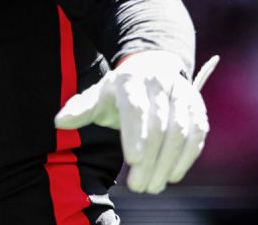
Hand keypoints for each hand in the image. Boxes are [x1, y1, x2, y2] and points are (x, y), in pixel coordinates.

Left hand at [54, 51, 217, 193]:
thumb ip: (81, 109)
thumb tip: (60, 122)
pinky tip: (174, 175)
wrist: (151, 69)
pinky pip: (197, 133)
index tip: (132, 161)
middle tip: (138, 186)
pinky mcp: (196, 107)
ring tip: (154, 186)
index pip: (135, 107)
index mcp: (130, 80)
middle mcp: (159, 83)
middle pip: (160, 125)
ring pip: (181, 131)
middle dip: (150, 160)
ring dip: (169, 163)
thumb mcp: (98, 95)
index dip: (136, 133)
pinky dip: (188, 157)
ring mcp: (181, 93)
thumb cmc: (120, 91)